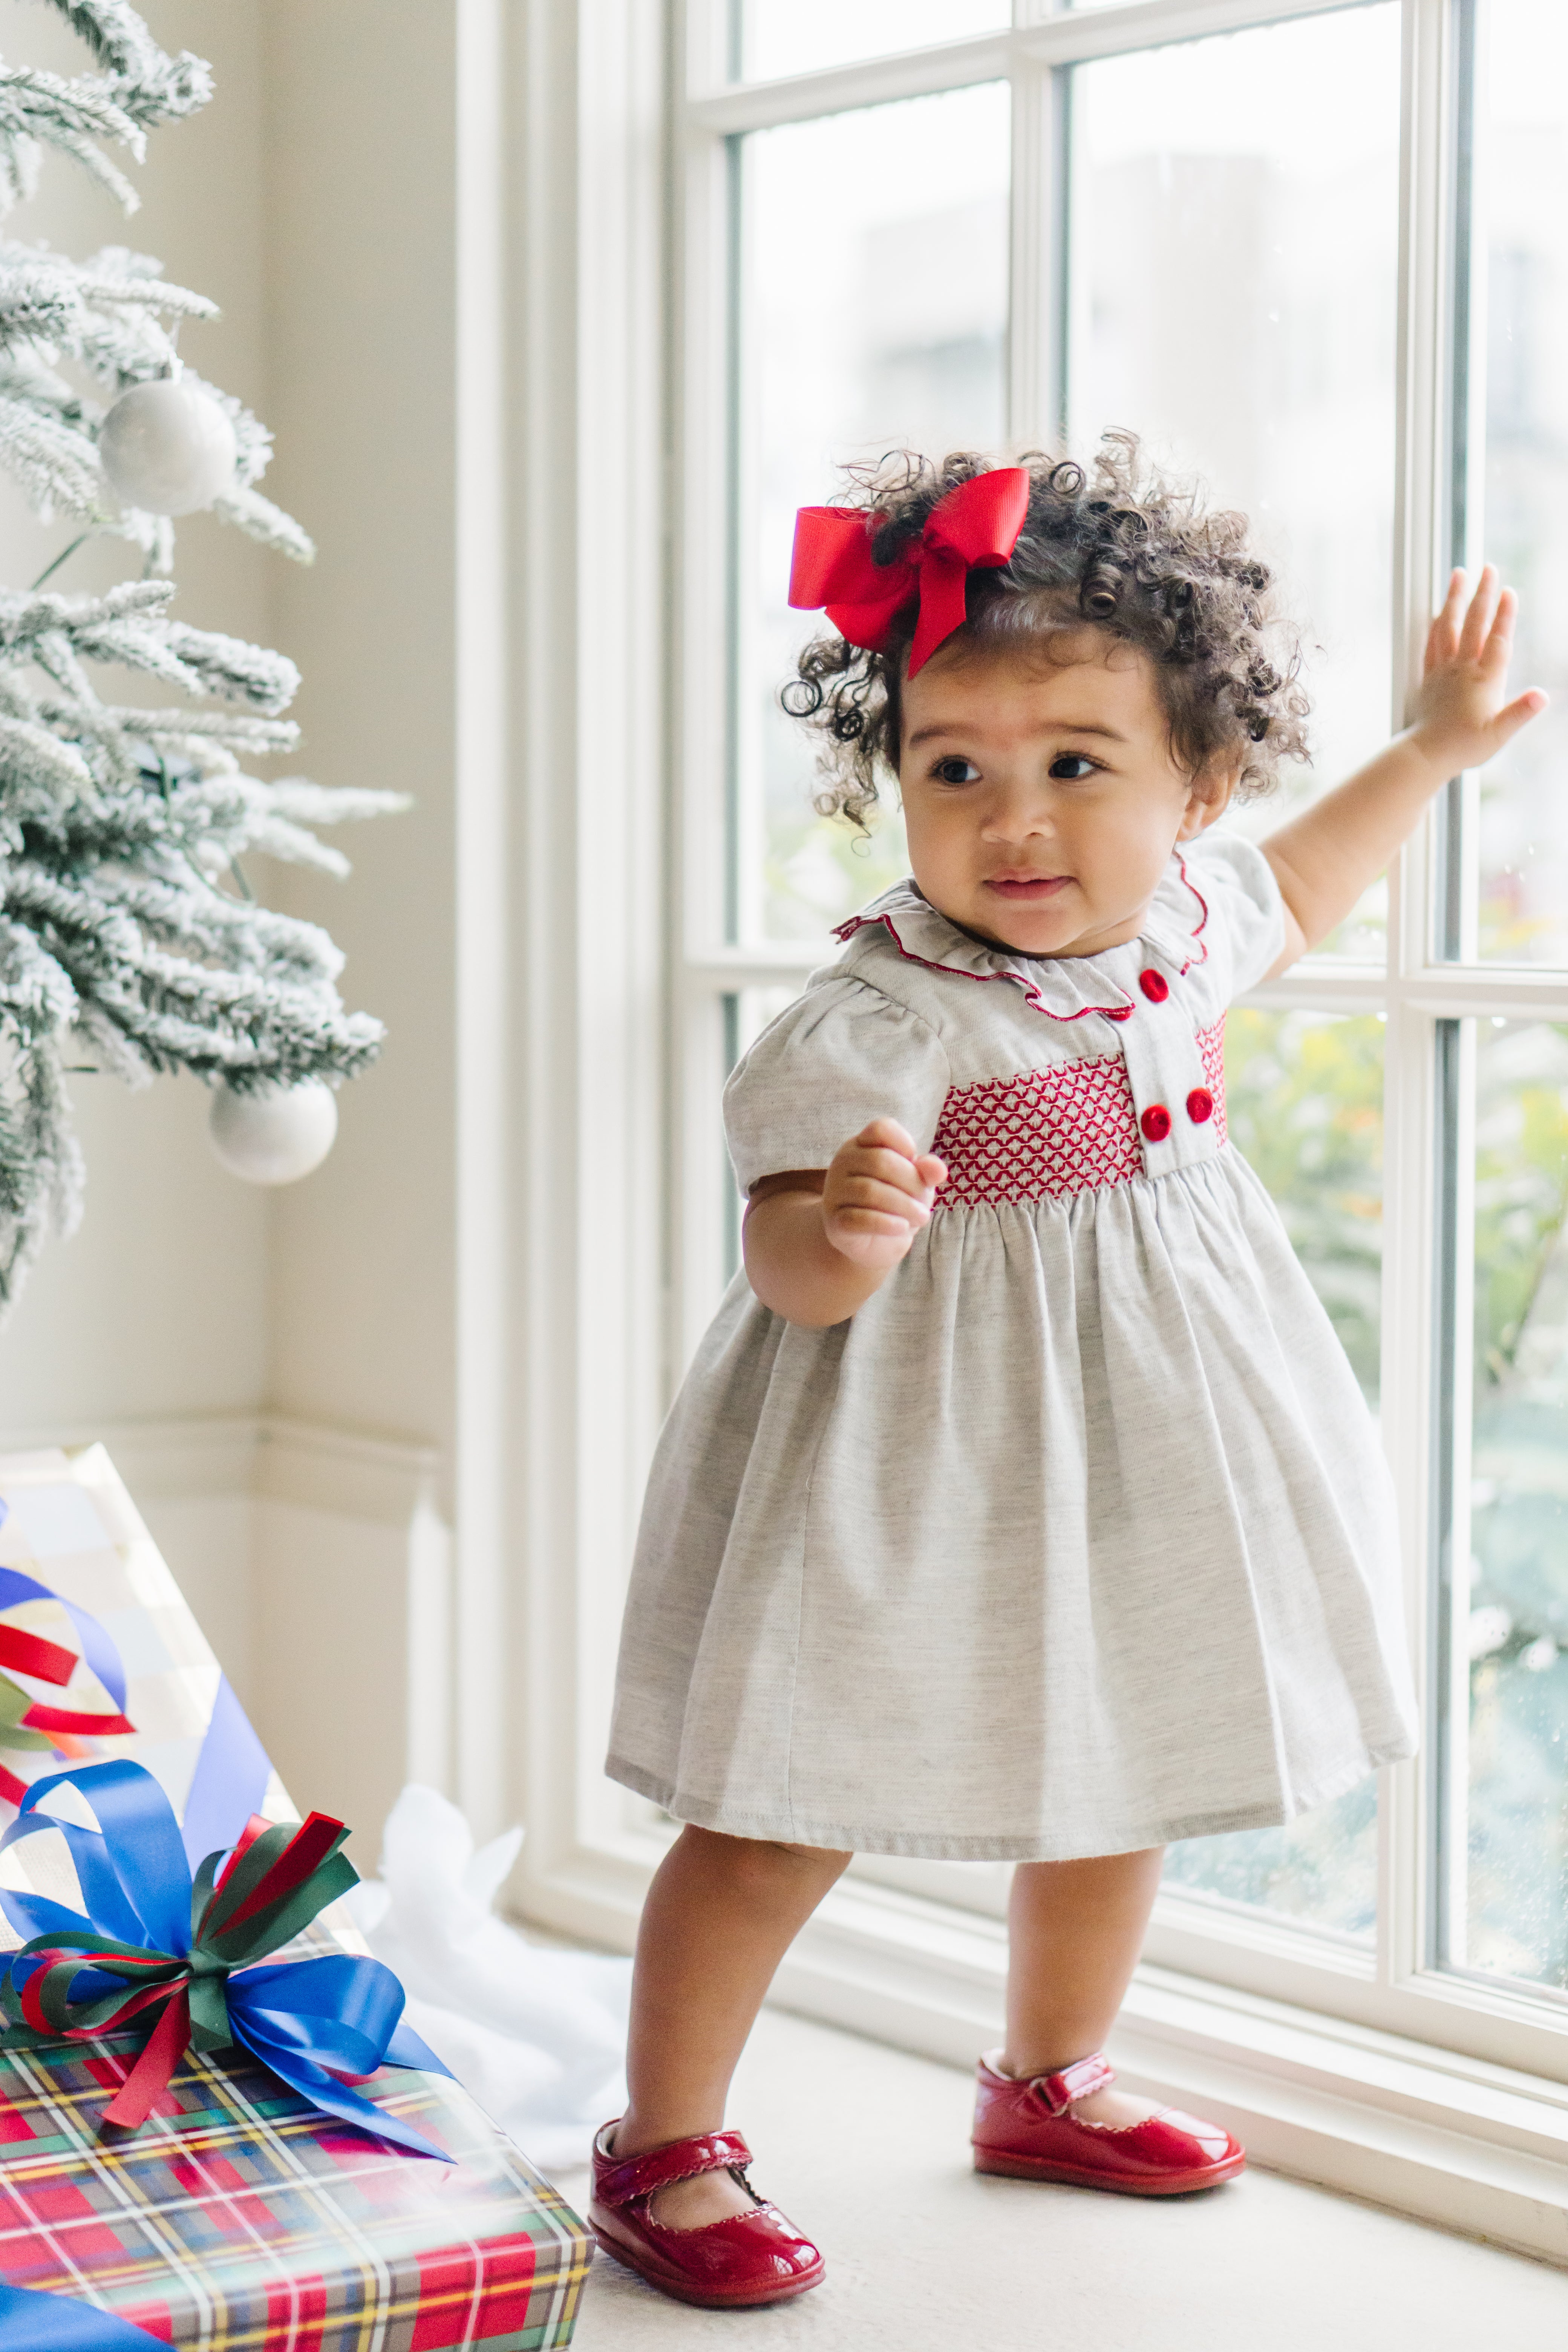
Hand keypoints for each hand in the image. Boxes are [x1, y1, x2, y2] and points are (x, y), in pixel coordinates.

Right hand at [821, 1118, 945, 1269]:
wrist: (874, 1241)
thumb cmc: (896, 1201)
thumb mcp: (916, 1182)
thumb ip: (926, 1171)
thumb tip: (938, 1169)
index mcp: (862, 1145)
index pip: (881, 1129)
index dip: (905, 1142)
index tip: (915, 1164)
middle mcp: (844, 1162)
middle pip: (880, 1161)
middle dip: (912, 1183)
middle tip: (925, 1203)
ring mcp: (835, 1191)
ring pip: (869, 1191)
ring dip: (904, 1205)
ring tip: (921, 1217)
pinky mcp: (834, 1221)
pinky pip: (859, 1219)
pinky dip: (886, 1223)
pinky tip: (902, 1227)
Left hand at [1411, 565, 1546, 774]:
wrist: (1426, 756)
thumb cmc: (1464, 748)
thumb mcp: (1499, 735)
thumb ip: (1520, 713)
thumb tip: (1542, 696)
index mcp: (1484, 680)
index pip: (1497, 640)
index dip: (1504, 616)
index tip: (1508, 591)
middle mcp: (1462, 669)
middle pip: (1473, 624)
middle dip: (1482, 594)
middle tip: (1488, 568)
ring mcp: (1443, 670)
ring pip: (1449, 625)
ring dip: (1455, 597)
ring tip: (1459, 573)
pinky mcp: (1429, 676)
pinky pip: (1433, 642)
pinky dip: (1438, 622)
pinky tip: (1441, 609)